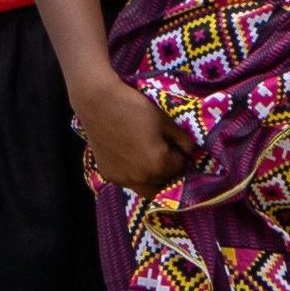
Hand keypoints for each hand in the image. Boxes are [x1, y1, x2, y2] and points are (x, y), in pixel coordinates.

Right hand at [75, 79, 188, 196]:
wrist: (98, 102)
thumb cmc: (135, 108)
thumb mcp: (166, 122)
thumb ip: (184, 141)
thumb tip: (191, 153)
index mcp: (159, 166)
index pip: (181, 168)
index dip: (181, 154)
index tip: (175, 143)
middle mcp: (141, 180)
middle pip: (165, 183)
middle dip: (169, 170)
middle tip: (165, 152)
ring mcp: (123, 180)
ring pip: (146, 188)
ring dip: (153, 178)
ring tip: (150, 158)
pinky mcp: (108, 175)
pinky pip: (129, 182)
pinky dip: (135, 174)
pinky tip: (131, 157)